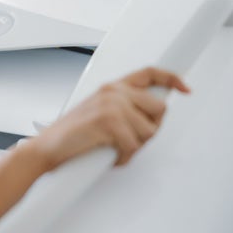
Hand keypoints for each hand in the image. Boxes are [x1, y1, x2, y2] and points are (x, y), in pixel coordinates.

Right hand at [28, 67, 189, 169]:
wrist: (46, 149)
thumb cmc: (71, 137)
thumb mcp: (98, 113)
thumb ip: (123, 109)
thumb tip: (149, 118)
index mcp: (112, 87)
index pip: (150, 73)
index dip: (172, 79)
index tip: (185, 88)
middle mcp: (114, 91)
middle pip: (159, 109)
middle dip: (150, 130)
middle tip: (131, 141)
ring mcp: (112, 105)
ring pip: (149, 131)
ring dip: (135, 147)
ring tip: (116, 150)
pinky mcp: (109, 122)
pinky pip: (134, 145)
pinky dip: (124, 158)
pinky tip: (111, 157)